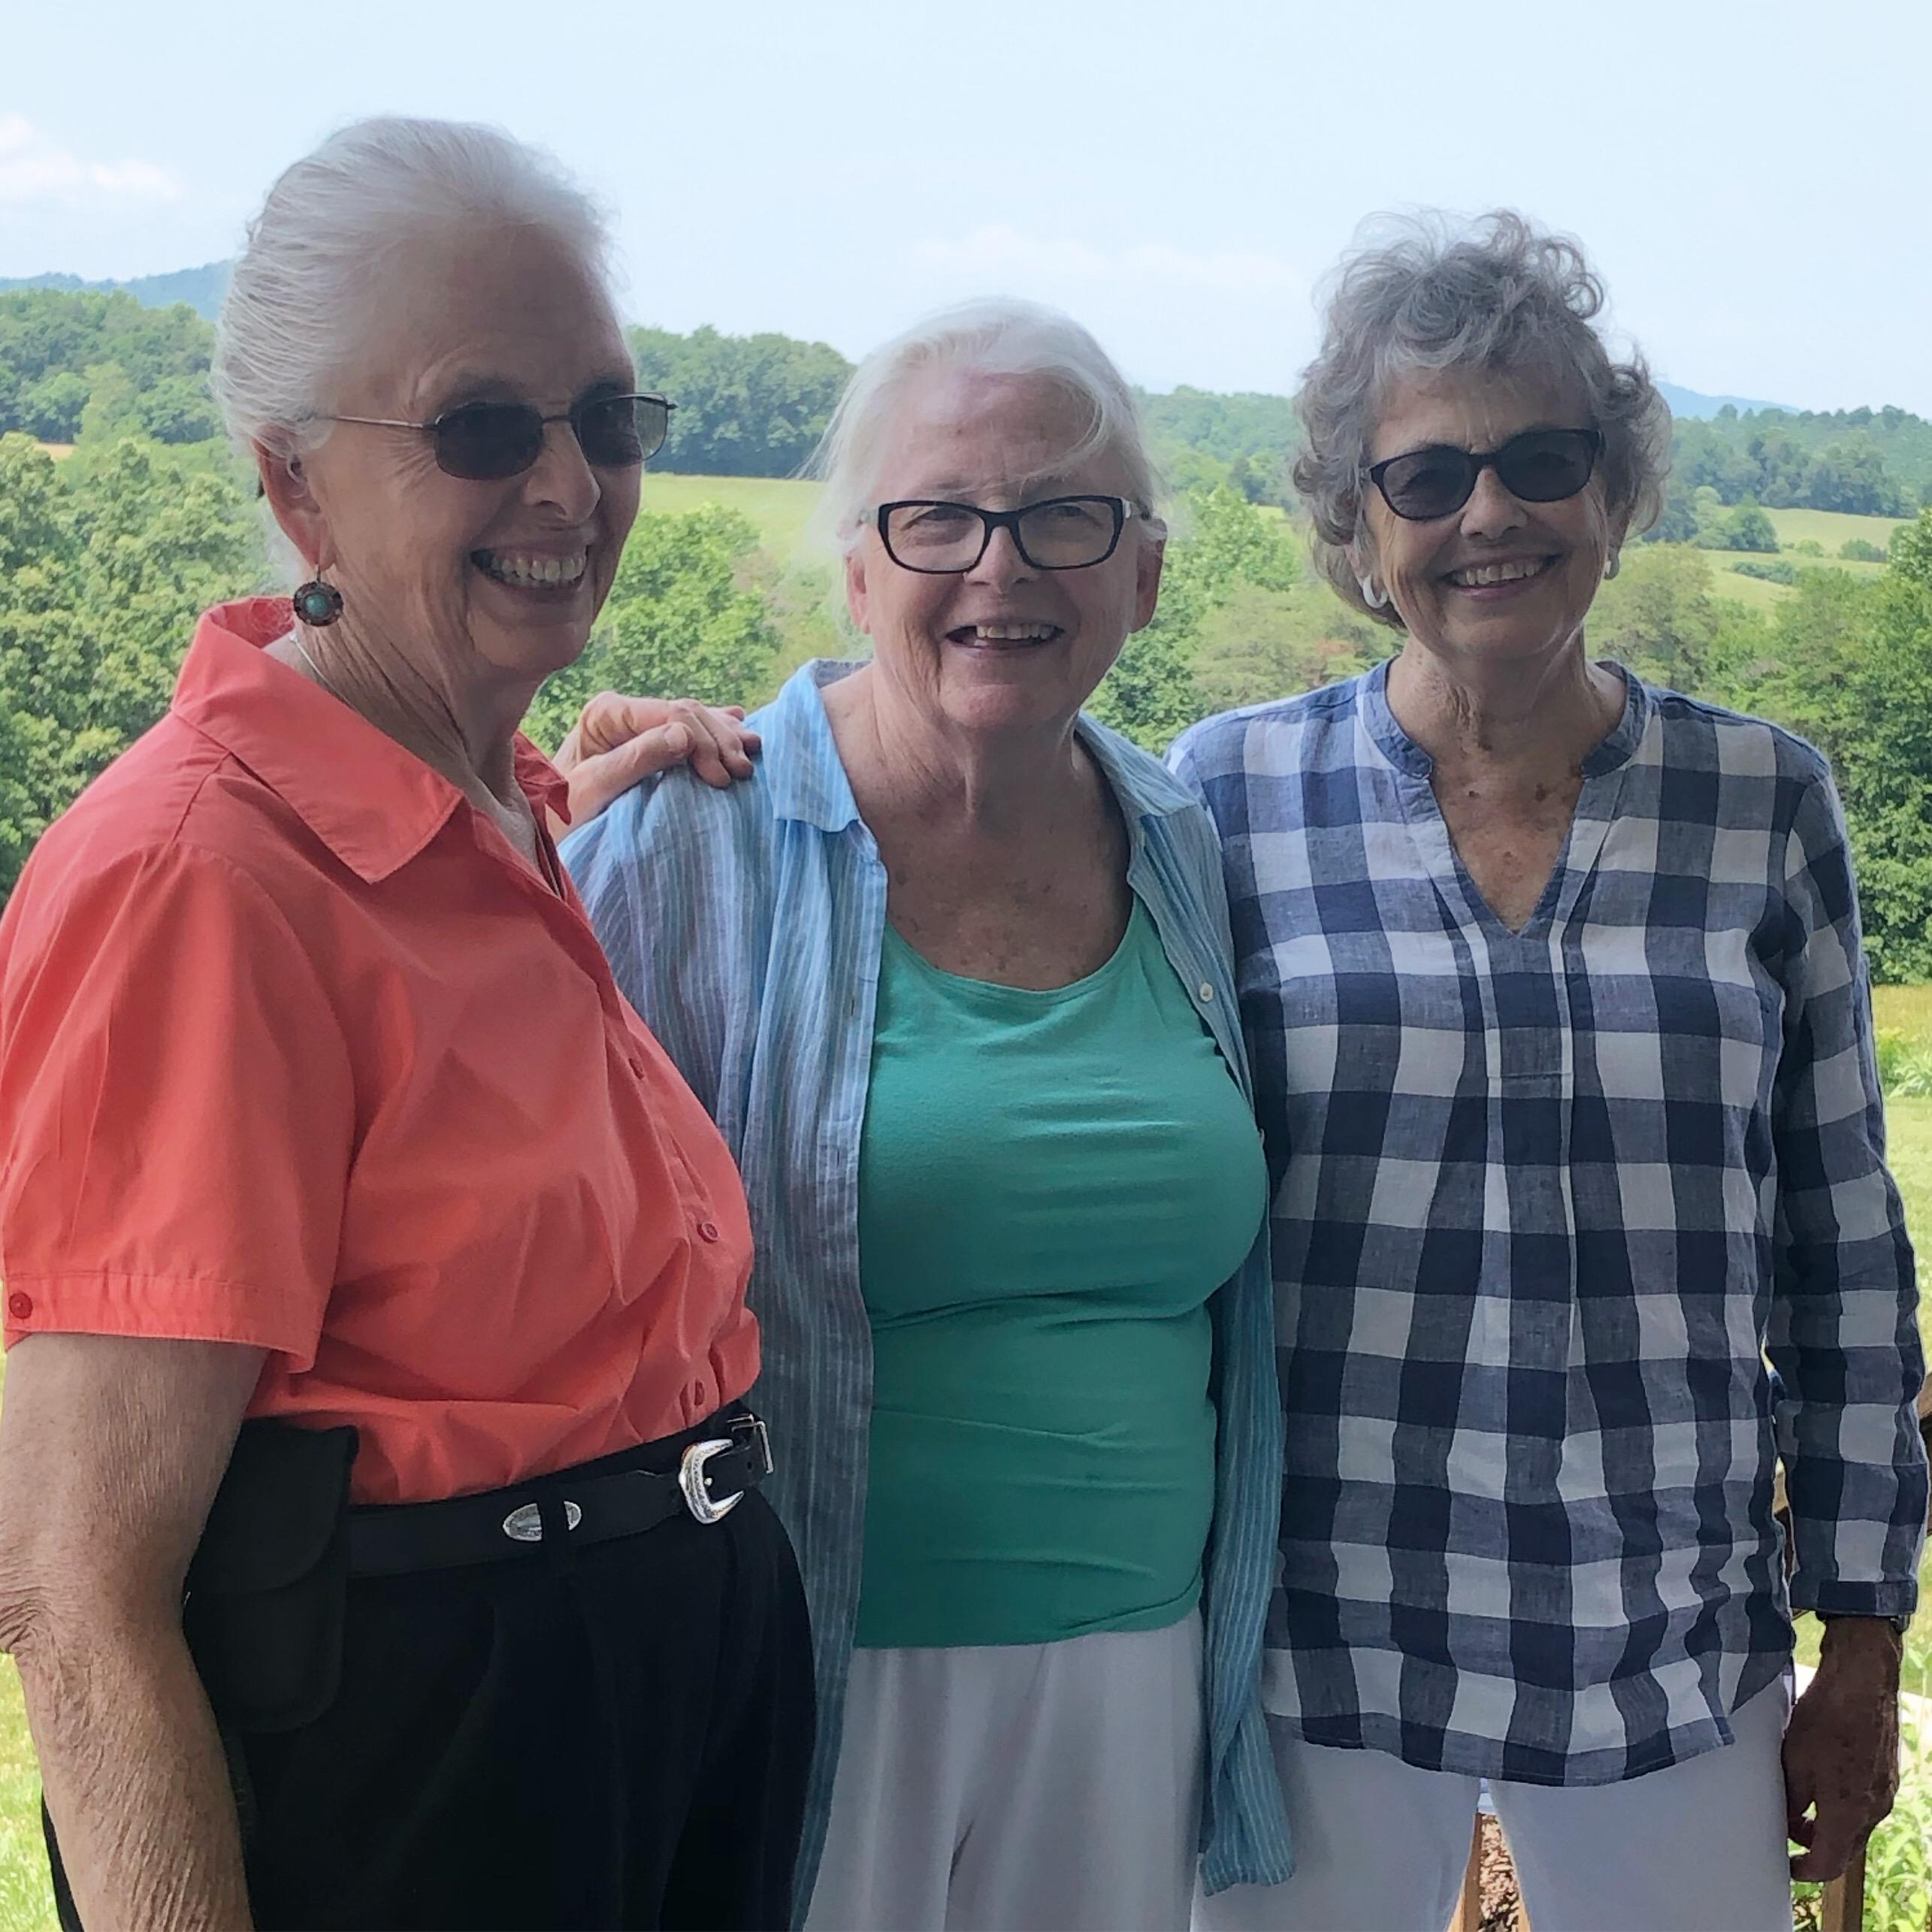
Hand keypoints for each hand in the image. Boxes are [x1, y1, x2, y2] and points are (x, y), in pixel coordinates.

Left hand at [551, 692, 759, 830]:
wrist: (548, 830)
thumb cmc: (562, 816)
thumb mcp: (594, 789)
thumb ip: (636, 760)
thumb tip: (684, 735)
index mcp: (606, 712)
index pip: (669, 714)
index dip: (702, 740)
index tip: (721, 777)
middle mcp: (624, 711)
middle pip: (687, 713)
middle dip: (719, 739)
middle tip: (742, 773)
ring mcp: (638, 724)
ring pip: (695, 718)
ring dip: (726, 735)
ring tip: (752, 753)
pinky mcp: (648, 741)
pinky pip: (692, 730)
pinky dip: (717, 732)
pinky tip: (741, 727)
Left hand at [1783, 1617, 1903, 1881]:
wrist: (1862, 1682)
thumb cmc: (1827, 1719)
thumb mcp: (1794, 1762)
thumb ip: (1792, 1800)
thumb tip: (1787, 1821)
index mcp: (1849, 1814)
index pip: (1828, 1863)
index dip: (1804, 1870)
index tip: (1785, 1864)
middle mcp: (1873, 1810)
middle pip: (1844, 1847)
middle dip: (1814, 1844)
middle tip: (1786, 1829)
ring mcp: (1884, 1792)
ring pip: (1854, 1825)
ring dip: (1827, 1822)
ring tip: (1798, 1801)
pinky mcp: (1886, 1774)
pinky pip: (1863, 1803)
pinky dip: (1841, 1803)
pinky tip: (1820, 1779)